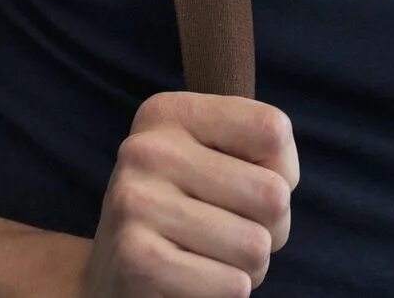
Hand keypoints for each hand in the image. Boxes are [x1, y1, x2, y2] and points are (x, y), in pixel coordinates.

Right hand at [82, 92, 299, 296]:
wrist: (110, 277)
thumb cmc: (186, 214)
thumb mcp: (216, 162)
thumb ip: (263, 154)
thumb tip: (279, 191)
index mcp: (169, 113)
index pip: (273, 129)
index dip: (283, 171)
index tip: (246, 186)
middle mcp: (145, 149)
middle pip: (273, 193)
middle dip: (271, 229)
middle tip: (232, 235)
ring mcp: (135, 203)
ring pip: (257, 246)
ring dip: (249, 267)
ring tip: (212, 260)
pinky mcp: (136, 260)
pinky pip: (232, 285)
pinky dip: (227, 293)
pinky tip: (194, 284)